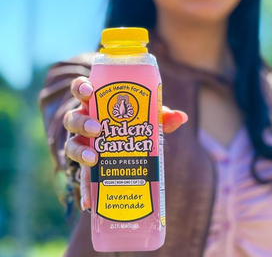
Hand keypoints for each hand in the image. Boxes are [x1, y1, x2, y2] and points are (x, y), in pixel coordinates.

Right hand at [63, 76, 187, 210]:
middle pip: (73, 119)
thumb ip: (161, 116)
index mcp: (97, 104)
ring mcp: (83, 146)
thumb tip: (181, 117)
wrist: (125, 149)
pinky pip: (82, 179)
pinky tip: (88, 202)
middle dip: (82, 122)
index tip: (88, 90)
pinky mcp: (86, 169)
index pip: (81, 90)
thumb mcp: (147, 118)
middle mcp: (85, 123)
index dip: (80, 87)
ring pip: (71, 146)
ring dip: (80, 152)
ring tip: (94, 160)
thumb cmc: (133, 125)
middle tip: (97, 129)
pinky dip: (84, 190)